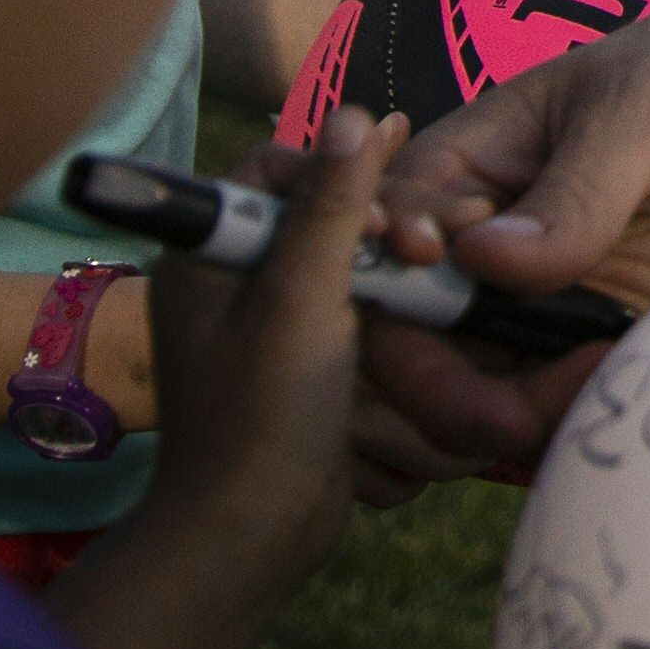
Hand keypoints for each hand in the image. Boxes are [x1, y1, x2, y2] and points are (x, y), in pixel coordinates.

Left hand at [48, 112, 403, 648]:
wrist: (251, 535)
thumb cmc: (262, 416)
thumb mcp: (299, 301)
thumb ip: (329, 208)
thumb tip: (359, 113)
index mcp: (206, 255)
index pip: (275, 168)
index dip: (338, 173)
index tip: (389, 209)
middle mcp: (233, 279)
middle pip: (319, 211)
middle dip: (381, 222)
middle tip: (432, 244)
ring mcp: (270, 322)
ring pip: (347, 259)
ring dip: (397, 266)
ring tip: (443, 271)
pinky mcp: (305, 360)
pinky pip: (358, 307)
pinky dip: (396, 306)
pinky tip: (438, 302)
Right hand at [350, 0, 649, 495]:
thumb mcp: (646, 107)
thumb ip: (578, 183)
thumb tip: (484, 258)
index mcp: (459, 172)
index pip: (379, 250)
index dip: (391, 295)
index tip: (459, 291)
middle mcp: (478, 253)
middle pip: (407, 349)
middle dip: (442, 398)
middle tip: (515, 416)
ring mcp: (533, 309)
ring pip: (472, 400)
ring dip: (509, 426)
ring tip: (601, 385)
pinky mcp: (592, 349)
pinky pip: (555, 413)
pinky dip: (570, 429)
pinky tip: (630, 395)